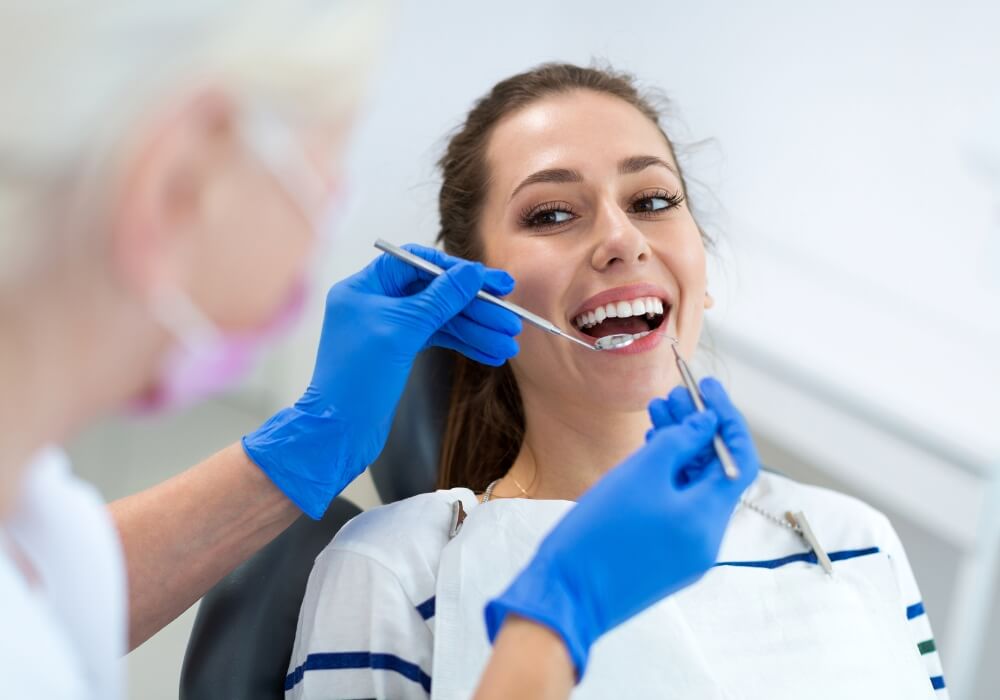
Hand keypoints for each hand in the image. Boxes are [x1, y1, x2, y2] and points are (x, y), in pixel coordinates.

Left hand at [243, 244, 520, 517]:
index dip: (458, 271)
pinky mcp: (398, 352)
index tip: (492, 281)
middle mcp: (375, 303)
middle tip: (510, 319)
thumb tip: (471, 273)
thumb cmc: (358, 378)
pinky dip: (463, 345)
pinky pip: (436, 339)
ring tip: (508, 344)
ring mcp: (387, 328)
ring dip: (475, 331)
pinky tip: (490, 354)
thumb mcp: (403, 330)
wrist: (339, 432)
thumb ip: (440, 299)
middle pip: (435, 293)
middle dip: (475, 308)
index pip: (418, 264)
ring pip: (440, 320)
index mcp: (365, 287)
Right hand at [484, 379, 758, 678]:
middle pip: (714, 472)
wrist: (566, 592)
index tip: (709, 389)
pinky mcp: (665, 556)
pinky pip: (677, 507)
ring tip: (655, 413)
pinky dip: (667, 476)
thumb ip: (679, 442)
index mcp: (708, 518)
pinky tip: (648, 449)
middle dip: (697, 430)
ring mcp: (686, 550)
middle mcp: (706, 537)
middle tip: (674, 395)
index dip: (726, 419)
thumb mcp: (640, 474)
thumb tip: (707, 424)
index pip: (738, 459)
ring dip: (679, 450)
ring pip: (693, 488)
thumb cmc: (599, 534)